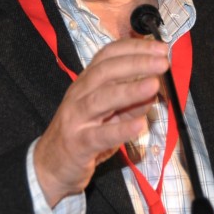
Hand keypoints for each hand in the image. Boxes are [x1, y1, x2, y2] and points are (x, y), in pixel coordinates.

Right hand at [34, 37, 168, 205]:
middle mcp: (79, 95)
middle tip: (162, 62)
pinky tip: (140, 125)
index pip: (108, 56)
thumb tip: (154, 89)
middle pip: (105, 72)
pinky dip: (121, 130)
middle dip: (136, 63)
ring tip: (154, 85)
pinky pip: (100, 135)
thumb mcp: (110, 114)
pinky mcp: (78, 144)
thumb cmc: (83, 134)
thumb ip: (131, 101)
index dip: (134, 49)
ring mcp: (76, 119)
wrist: (51, 166)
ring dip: (129, 90)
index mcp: (87, 82)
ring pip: (101, 99)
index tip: (160, 47)